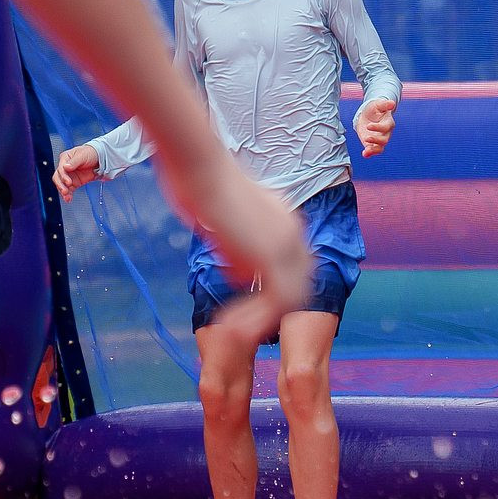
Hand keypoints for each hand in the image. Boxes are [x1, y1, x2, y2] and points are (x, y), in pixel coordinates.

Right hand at [52, 144, 99, 202]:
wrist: (100, 159)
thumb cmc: (90, 153)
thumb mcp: (83, 155)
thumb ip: (74, 161)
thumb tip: (66, 167)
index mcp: (65, 158)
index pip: (60, 168)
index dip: (63, 176)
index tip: (68, 182)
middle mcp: (65, 168)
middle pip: (58, 177)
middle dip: (60, 185)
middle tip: (65, 191)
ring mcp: (69, 176)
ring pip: (61, 185)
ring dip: (63, 191)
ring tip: (67, 197)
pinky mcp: (74, 182)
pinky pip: (69, 189)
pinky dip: (68, 195)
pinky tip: (68, 198)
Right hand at [169, 162, 311, 345]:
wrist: (199, 169)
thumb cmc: (198, 184)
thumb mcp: (223, 221)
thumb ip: (239, 246)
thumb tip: (244, 274)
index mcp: (284, 219)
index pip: (293, 263)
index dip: (271, 286)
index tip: (240, 301)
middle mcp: (293, 231)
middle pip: (299, 283)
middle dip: (270, 309)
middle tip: (237, 325)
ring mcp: (287, 244)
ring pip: (290, 298)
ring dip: (259, 320)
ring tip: (229, 330)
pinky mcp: (274, 256)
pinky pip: (276, 301)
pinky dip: (255, 320)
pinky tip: (229, 326)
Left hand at [355, 97, 396, 157]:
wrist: (367, 114)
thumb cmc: (375, 108)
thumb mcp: (378, 104)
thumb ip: (385, 104)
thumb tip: (392, 103)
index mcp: (388, 123)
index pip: (385, 127)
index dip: (378, 128)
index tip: (368, 126)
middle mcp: (385, 133)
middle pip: (384, 140)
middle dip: (376, 140)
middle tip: (367, 138)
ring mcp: (379, 139)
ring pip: (380, 148)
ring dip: (374, 150)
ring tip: (366, 150)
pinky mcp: (372, 144)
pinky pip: (373, 151)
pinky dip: (369, 154)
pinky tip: (364, 154)